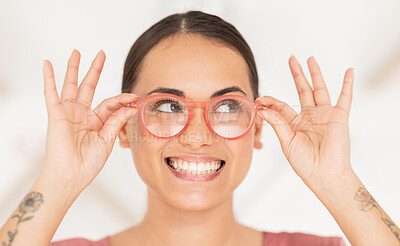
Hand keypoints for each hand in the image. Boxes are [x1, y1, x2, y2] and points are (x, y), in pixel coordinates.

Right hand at [42, 49, 137, 190]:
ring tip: (77, 52)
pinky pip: (51, 93)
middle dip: (95, 70)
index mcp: (97, 122)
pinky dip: (49, 78)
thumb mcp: (108, 140)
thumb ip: (117, 121)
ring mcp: (69, 113)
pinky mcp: (57, 114)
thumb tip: (130, 107)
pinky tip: (48, 64)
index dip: (122, 99)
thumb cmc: (89, 163)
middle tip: (102, 54)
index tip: (135, 98)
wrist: (73, 174)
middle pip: (90, 87)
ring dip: (74, 68)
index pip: (110, 103)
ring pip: (72, 85)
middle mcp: (83, 115)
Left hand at [256, 55, 354, 189]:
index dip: (271, 101)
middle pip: (302, 90)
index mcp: (296, 124)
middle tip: (291, 60)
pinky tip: (349, 71)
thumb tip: (263, 109)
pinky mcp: (338, 117)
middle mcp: (310, 117)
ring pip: (319, 89)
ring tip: (309, 59)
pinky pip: (345, 98)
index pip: (282, 106)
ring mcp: (325, 115)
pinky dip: (347, 84)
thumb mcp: (286, 141)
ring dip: (315, 74)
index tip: (260, 99)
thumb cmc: (305, 163)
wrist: (323, 174)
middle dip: (297, 75)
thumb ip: (277, 123)